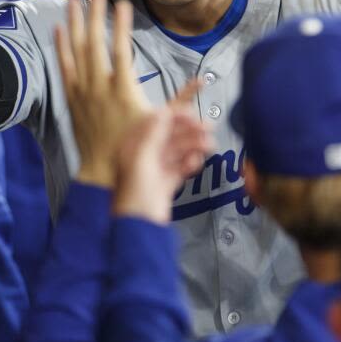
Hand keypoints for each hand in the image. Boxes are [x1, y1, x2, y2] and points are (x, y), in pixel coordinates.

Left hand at [54, 0, 198, 186]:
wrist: (102, 171)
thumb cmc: (135, 147)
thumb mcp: (162, 123)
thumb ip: (182, 100)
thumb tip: (202, 82)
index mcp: (123, 91)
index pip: (121, 50)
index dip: (121, 25)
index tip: (123, 3)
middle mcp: (99, 87)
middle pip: (94, 43)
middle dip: (94, 14)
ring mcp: (82, 92)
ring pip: (75, 51)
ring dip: (74, 23)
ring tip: (74, 0)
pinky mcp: (71, 98)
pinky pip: (64, 67)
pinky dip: (61, 47)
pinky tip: (59, 29)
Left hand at [112, 107, 213, 223]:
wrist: (141, 229)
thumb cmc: (134, 198)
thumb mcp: (143, 160)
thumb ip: (154, 135)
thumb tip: (162, 112)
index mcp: (133, 147)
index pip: (154, 123)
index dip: (174, 116)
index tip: (191, 112)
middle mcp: (143, 156)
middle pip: (169, 136)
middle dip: (189, 131)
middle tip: (207, 127)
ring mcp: (155, 170)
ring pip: (178, 151)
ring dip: (194, 146)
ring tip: (208, 144)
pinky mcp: (165, 183)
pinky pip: (181, 167)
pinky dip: (189, 164)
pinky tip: (195, 162)